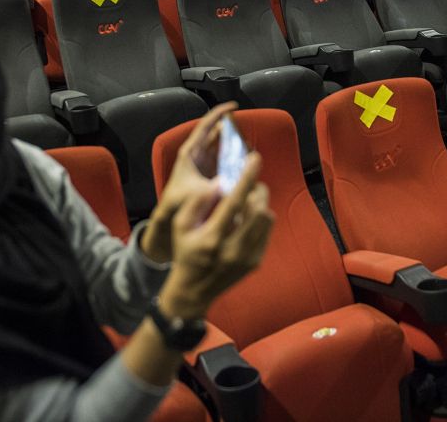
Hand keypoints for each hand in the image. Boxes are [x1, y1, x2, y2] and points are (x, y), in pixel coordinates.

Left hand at [141, 102, 237, 263]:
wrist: (170, 218)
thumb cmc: (177, 203)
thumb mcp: (194, 194)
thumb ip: (211, 190)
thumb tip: (228, 186)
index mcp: (191, 153)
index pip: (205, 127)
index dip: (218, 114)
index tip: (233, 106)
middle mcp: (199, 156)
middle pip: (218, 136)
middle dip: (232, 132)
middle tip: (246, 133)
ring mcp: (206, 165)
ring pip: (224, 149)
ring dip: (236, 147)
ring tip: (249, 148)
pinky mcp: (213, 175)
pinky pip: (227, 163)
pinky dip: (236, 161)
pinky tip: (247, 165)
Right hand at [157, 152, 272, 319]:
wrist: (195, 289)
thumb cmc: (186, 251)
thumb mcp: (180, 225)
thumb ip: (197, 202)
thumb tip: (219, 183)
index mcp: (212, 237)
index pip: (234, 202)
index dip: (246, 177)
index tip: (256, 158)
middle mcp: (233, 249)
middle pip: (258, 209)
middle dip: (258, 190)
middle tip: (251, 185)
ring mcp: (247, 258)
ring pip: (266, 218)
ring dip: (260, 204)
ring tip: (248, 201)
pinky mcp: (256, 262)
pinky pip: (266, 231)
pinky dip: (260, 219)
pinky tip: (248, 219)